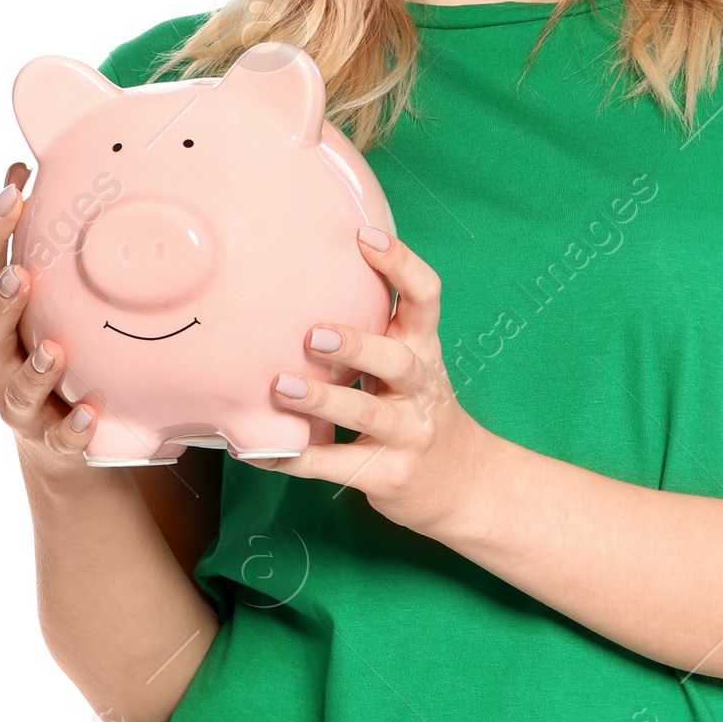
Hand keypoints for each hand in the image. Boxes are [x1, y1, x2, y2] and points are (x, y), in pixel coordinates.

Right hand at [0, 161, 100, 474]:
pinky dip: (70, 427)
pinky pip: (56, 436)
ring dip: (36, 368)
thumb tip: (19, 164)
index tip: (12, 192)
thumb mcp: (28, 288)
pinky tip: (89, 414)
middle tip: (21, 276)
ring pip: (15, 386)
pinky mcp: (45, 438)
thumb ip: (21, 234)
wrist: (52, 433)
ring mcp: (13, 399)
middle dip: (0, 302)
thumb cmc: (34, 340)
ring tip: (56, 350)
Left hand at [253, 226, 495, 533]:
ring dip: (325, 400)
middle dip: (359, 346)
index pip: (426, 299)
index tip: (365, 237)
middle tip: (314, 335)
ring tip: (282, 388)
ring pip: (368, 414)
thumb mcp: (413, 365)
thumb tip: (305, 277)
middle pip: (400, 362)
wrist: (464, 484)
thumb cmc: (419, 410)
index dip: (402, 266)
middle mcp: (422, 389)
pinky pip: (337, 466)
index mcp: (424, 350)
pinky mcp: (387, 475)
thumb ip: (377, 330)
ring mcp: (408, 435)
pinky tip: (258, 451)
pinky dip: (296, 458)